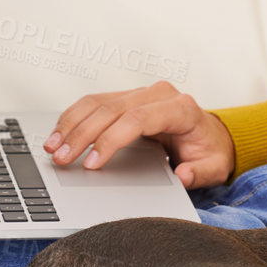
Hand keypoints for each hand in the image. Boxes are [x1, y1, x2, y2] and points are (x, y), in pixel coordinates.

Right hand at [44, 81, 235, 188]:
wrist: (211, 136)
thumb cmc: (210, 151)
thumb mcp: (214, 167)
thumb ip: (200, 172)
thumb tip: (182, 173)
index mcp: (181, 109)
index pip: (139, 119)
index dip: (111, 139)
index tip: (92, 163)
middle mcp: (159, 94)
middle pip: (113, 109)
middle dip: (83, 134)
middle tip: (62, 158)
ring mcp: (142, 93)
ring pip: (99, 102)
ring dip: (72, 124)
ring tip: (52, 147)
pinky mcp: (128, 98)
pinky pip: (96, 103)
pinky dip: (75, 118)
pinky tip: (59, 134)